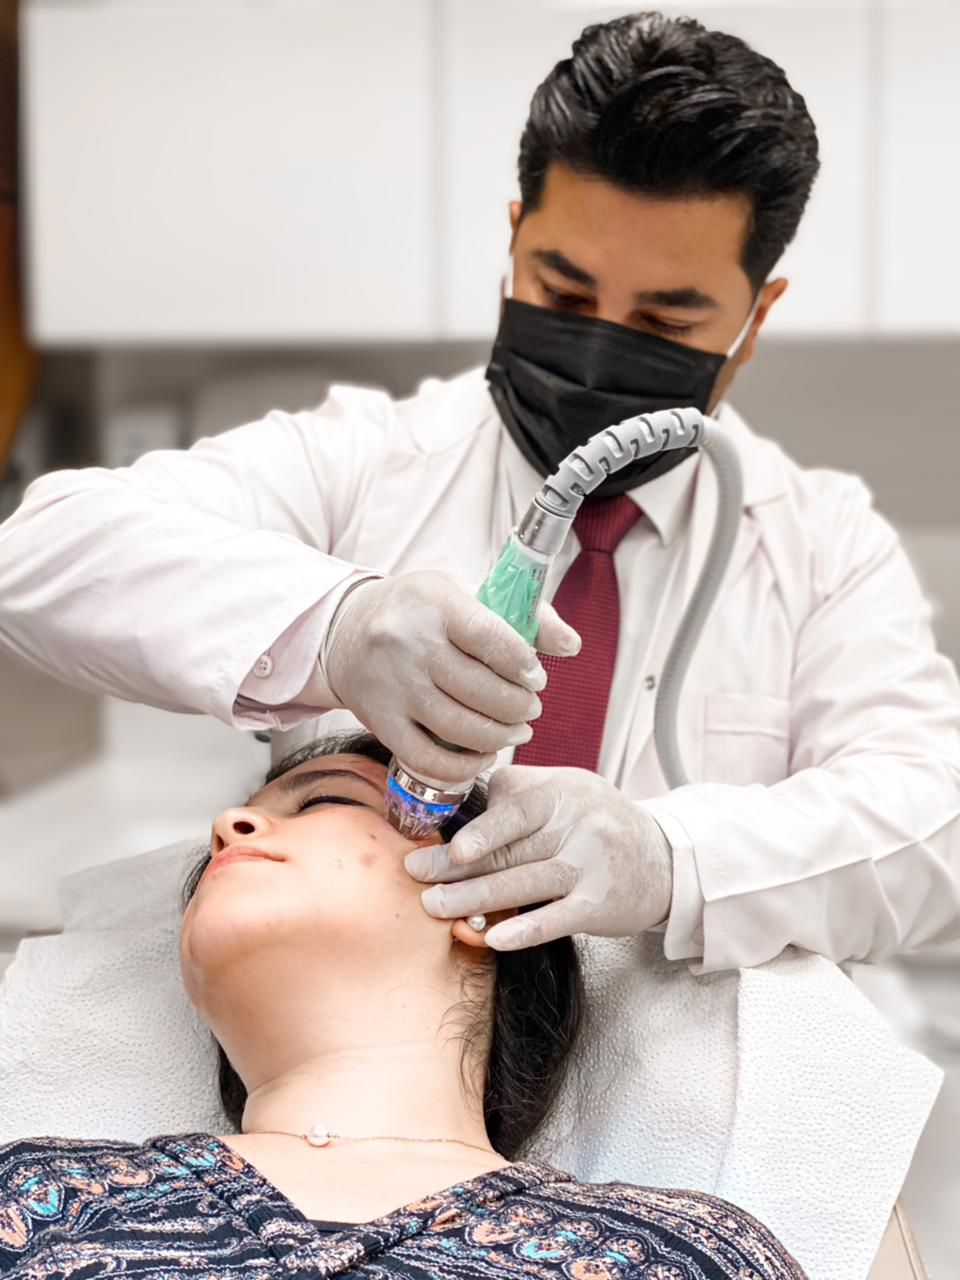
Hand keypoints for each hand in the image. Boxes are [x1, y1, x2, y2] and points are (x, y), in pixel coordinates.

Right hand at [323, 571, 579, 784]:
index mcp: (436, 604)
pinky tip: (485, 754)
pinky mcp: (380, 721)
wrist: (346, 631)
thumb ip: (525, 618)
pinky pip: (428, 758)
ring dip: (500, 737)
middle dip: (519, 706)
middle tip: (531, 708)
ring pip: (459, 728)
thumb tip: (573, 645)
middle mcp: (409, 644)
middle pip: (479, 690)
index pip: (490, 638)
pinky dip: (465, 766)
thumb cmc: (421, 610)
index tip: (537, 677)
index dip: (523, 665)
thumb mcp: (466, 593)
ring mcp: (393, 687)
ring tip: (516, 730)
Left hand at [403, 765, 673, 947]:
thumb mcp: (566, 789)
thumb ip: (517, 794)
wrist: (665, 858)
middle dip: (457, 867)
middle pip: (511, 850)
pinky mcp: (598, 906)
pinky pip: (555, 919)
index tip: (451, 847)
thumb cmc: (597, 821)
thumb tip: (456, 810)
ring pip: (525, 884)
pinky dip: (523, 930)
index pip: (518, 810)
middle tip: (416, 875)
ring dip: (476, 899)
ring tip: (436, 906)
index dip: (484, 831)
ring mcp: (590, 867)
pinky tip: (493, 937)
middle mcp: (580, 826)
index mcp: (564, 793)